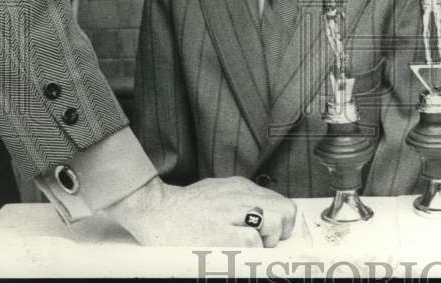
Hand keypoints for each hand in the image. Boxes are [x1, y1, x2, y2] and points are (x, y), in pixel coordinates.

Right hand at [104, 176, 296, 247]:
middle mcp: (240, 196)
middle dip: (280, 232)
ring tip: (245, 247)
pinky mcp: (220, 233)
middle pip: (285, 211)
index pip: (282, 203)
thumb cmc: (185, 207)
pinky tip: (233, 252)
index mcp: (241, 187)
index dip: (282, 223)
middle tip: (262, 242)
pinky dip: (249, 252)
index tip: (272, 235)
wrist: (155, 210)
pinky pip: (252, 243)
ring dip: (265, 242)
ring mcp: (231, 214)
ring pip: (273, 225)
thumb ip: (243, 200)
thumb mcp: (219, 192)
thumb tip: (266, 216)